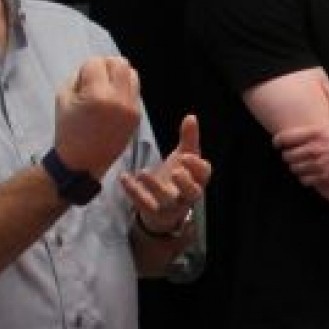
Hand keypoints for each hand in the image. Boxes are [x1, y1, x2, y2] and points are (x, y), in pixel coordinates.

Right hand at [55, 57, 142, 176]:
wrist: (83, 161)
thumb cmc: (68, 130)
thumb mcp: (62, 98)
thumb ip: (77, 77)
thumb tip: (93, 68)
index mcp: (97, 95)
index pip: (96, 62)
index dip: (86, 69)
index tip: (81, 82)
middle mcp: (119, 99)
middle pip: (120, 62)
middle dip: (105, 66)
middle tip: (96, 80)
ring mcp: (131, 108)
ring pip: (132, 74)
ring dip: (118, 76)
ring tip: (106, 89)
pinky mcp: (138, 116)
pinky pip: (135, 91)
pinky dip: (124, 90)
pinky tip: (112, 102)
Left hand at [120, 114, 208, 232]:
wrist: (164, 207)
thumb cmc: (178, 177)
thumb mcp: (185, 157)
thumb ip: (189, 138)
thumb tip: (191, 116)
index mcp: (198, 180)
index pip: (204, 175)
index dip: (197, 167)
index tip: (186, 156)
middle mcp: (187, 195)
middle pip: (192, 193)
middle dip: (184, 183)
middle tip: (175, 171)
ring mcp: (171, 206)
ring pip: (166, 201)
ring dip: (154, 187)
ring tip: (142, 171)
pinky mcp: (153, 212)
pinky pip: (144, 204)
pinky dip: (134, 192)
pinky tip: (124, 177)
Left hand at [273, 77, 328, 195]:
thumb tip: (323, 81)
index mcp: (316, 131)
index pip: (284, 138)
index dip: (277, 142)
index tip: (278, 144)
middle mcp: (316, 148)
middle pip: (287, 156)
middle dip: (289, 156)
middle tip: (293, 155)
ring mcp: (321, 164)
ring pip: (295, 169)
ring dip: (297, 167)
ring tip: (301, 165)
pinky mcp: (327, 177)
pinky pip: (306, 181)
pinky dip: (306, 179)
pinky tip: (311, 174)